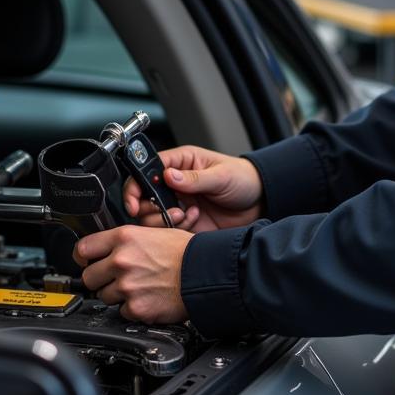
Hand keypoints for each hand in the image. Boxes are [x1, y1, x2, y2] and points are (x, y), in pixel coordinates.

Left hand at [75, 225, 192, 322]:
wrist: (206, 273)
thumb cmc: (187, 252)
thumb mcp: (155, 232)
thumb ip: (127, 241)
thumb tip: (109, 249)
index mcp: (125, 238)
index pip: (83, 249)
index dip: (83, 257)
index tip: (86, 261)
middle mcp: (122, 261)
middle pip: (89, 277)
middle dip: (100, 279)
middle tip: (116, 277)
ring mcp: (127, 286)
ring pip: (104, 297)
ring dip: (117, 295)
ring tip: (139, 287)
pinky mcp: (136, 308)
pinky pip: (122, 312)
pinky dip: (132, 308)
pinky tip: (148, 297)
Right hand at [123, 144, 263, 233]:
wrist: (259, 202)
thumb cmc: (243, 178)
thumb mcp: (221, 175)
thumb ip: (194, 178)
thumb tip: (168, 175)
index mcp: (180, 163)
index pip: (147, 170)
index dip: (136, 186)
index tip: (135, 202)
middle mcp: (175, 184)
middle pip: (142, 196)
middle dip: (148, 208)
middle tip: (167, 211)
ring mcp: (178, 203)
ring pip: (151, 216)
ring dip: (163, 219)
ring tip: (185, 215)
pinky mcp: (184, 222)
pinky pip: (168, 230)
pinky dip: (176, 229)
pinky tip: (194, 220)